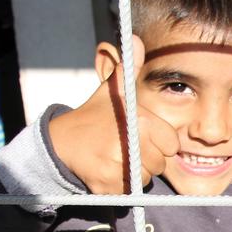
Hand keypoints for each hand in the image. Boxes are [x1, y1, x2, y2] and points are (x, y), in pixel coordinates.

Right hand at [48, 38, 179, 193]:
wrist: (61, 142)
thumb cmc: (95, 116)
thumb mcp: (113, 90)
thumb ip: (128, 68)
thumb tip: (137, 40)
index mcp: (138, 121)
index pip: (170, 144)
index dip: (159, 142)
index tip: (143, 137)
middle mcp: (128, 143)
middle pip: (159, 163)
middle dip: (147, 159)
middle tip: (126, 147)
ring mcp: (116, 165)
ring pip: (144, 179)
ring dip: (134, 173)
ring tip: (116, 158)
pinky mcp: (105, 185)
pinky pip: (127, 192)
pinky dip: (120, 186)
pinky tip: (108, 170)